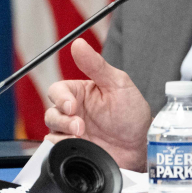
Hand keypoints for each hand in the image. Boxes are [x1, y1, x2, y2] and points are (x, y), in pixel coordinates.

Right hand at [44, 40, 151, 170]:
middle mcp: (73, 111)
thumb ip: (97, 66)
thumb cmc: (132, 113)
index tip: (72, 106)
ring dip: (63, 134)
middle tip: (80, 127)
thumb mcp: (118, 84)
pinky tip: (80, 147)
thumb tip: (78, 44)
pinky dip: (63, 147)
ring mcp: (72, 131)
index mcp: (81, 92)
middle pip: (51, 112)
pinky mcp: (74, 148)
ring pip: (51, 130)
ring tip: (82, 137)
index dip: (60, 98)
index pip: (57, 91)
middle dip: (62, 120)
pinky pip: (56, 147)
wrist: (140, 145)